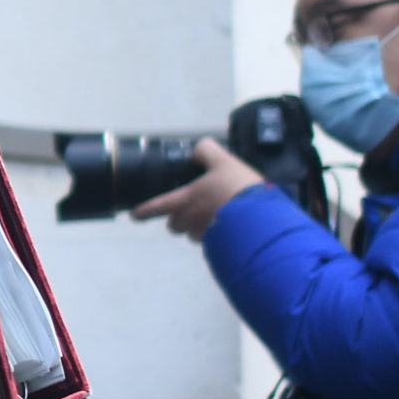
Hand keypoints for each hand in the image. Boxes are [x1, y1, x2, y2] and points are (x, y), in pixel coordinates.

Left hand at [131, 138, 265, 241]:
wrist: (263, 219)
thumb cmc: (240, 189)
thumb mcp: (223, 161)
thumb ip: (206, 151)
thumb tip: (197, 151)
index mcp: (187, 200)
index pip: (157, 207)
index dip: (144, 211)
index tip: (134, 215)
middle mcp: (191, 221)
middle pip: (174, 224)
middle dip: (178, 218)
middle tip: (191, 208)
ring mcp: (204, 236)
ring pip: (192, 234)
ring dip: (197, 227)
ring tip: (215, 214)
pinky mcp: (219, 246)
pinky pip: (210, 241)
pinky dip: (215, 235)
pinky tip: (229, 225)